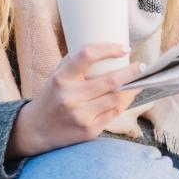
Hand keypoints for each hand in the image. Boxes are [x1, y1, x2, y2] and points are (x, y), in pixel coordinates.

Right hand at [12, 43, 144, 155]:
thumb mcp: (57, 76)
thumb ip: (77, 64)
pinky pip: (114, 114)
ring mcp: (80, 116)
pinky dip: (123, 104)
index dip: (108, 49)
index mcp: (61, 78)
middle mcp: (70, 97)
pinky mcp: (89, 131)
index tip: (124, 48)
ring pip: (116, 99)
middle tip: (141, 66)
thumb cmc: (52, 97)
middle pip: (110, 81)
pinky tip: (126, 97)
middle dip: (131, 72)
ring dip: (130, 89)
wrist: (36, 129)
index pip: (86, 55)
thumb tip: (108, 49)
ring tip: (136, 82)